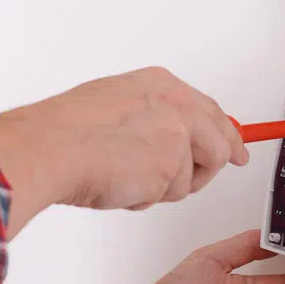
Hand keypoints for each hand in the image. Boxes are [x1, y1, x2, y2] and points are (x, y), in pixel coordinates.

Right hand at [0, 67, 249, 232]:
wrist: (48, 147)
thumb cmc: (66, 131)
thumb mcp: (114, 103)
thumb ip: (149, 115)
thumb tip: (169, 138)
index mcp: (160, 84)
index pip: (208, 111)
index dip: (224, 134)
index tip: (236, 147)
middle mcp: (175, 104)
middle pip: (219, 143)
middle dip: (206, 168)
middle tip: (195, 179)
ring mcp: (177, 135)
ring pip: (192, 177)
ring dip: (163, 187)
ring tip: (125, 176)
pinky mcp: (171, 166)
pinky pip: (170, 196)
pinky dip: (145, 199)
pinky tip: (120, 184)